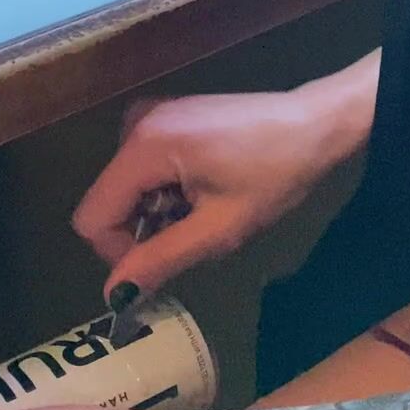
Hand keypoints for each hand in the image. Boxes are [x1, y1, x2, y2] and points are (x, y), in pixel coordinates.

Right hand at [72, 84, 343, 305]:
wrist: (316, 123)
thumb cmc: (275, 175)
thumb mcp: (220, 228)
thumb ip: (161, 259)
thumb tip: (115, 294)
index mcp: (144, 146)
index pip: (93, 216)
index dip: (117, 252)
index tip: (160, 262)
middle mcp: (137, 124)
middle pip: (109, 200)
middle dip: (143, 228)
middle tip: (196, 231)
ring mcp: (152, 115)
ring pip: (127, 187)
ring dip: (158, 210)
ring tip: (208, 207)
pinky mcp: (168, 116)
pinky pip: (144, 167)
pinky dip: (165, 188)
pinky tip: (206, 186)